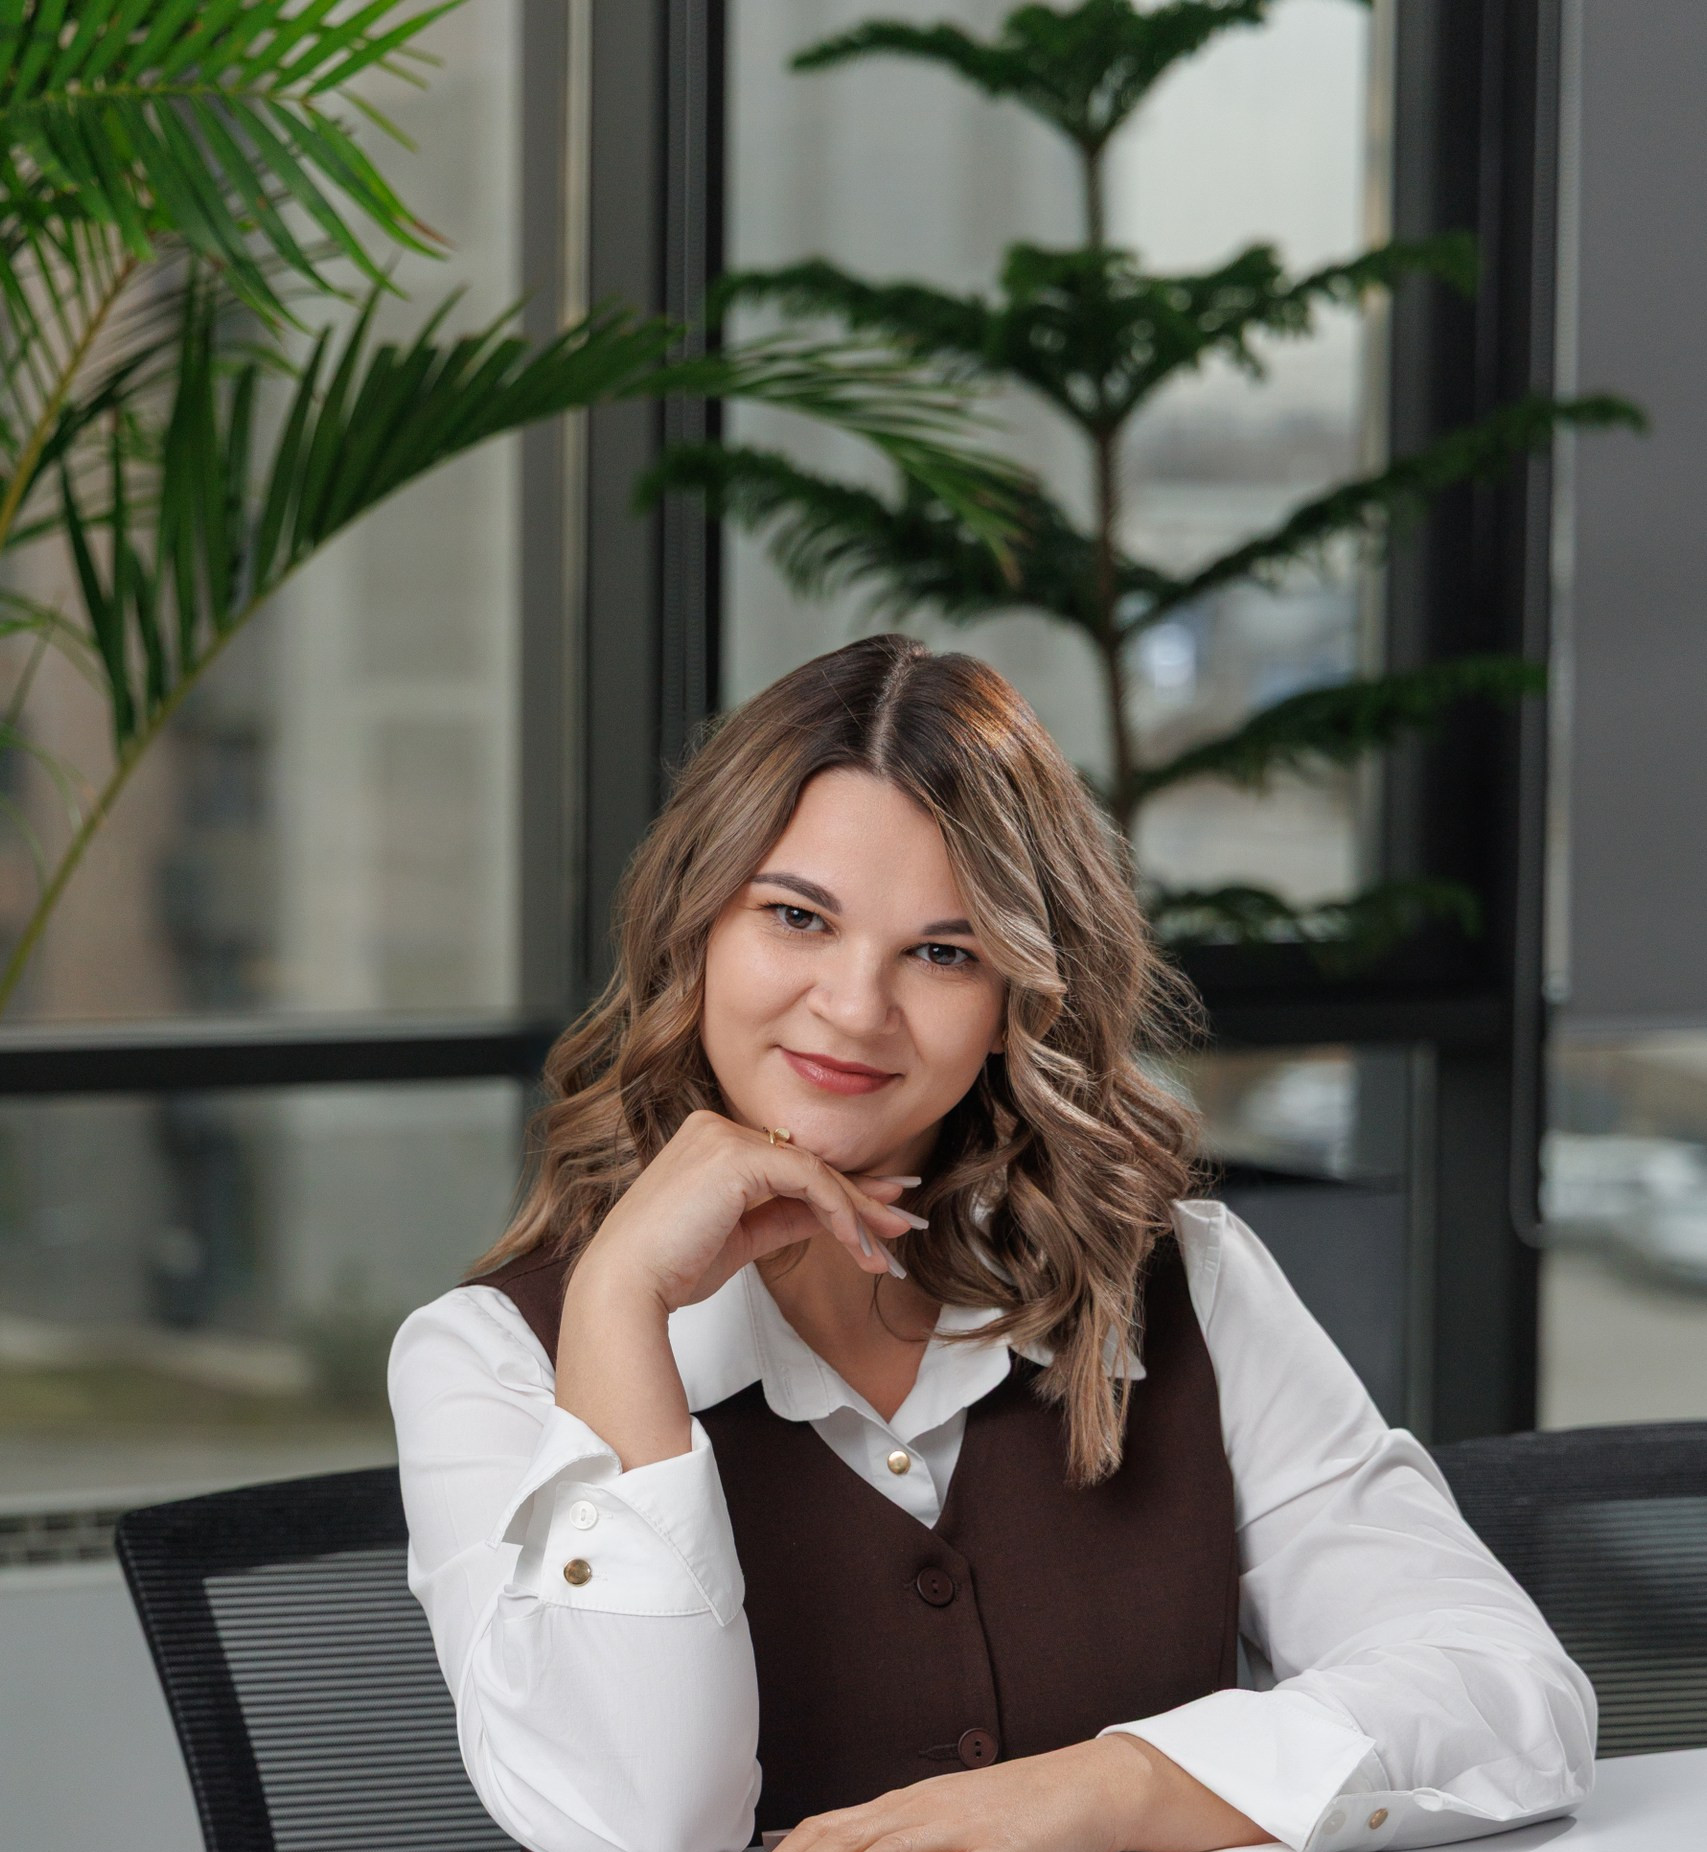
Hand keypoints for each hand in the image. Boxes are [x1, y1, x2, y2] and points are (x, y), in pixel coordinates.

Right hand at [581, 1108, 918, 1313]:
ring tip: (887, 1244)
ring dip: (857, 1210)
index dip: (839, 1187)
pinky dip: (839, 1211)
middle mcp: (715, 1127)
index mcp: (709, 1141)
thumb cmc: (670, 1268)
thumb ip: (786, 1218)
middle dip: (861, 1195)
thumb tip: (833, 1217)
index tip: (880, 1211)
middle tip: (902, 1221)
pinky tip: (857, 1242)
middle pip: (805, 1162)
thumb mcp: (742, 1238)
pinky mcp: (736, 1155)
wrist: (626, 1287)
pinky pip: (808, 1179)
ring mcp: (723, 1135)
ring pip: (813, 1169)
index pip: (788, 1161)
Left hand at [772, 1735, 1275, 1851]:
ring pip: (863, 1843)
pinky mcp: (975, 1837)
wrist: (1098, 1787)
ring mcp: (942, 1823)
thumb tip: (868, 1842)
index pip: (825, 1833)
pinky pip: (912, 1851)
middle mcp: (915, 1811)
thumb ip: (919, 1839)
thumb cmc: (1034, 1811)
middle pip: (828, 1839)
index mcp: (908, 1809)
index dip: (791, 1849)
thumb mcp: (965, 1830)